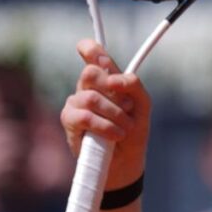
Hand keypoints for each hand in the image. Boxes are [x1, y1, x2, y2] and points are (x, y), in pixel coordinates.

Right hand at [59, 39, 151, 189]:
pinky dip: (105, 126)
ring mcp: (76, 103)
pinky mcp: (69, 121)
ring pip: (91, 97)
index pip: (92, 55)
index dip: (91, 49)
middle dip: (113, 90)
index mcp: (106, 79)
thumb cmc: (133, 131)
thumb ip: (132, 85)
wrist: (126, 161)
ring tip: (125, 128)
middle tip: (127, 107)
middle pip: (91, 72)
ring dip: (115, 114)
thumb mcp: (142, 105)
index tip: (94, 52)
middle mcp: (88, 88)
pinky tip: (115, 135)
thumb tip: (114, 78)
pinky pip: (85, 116)